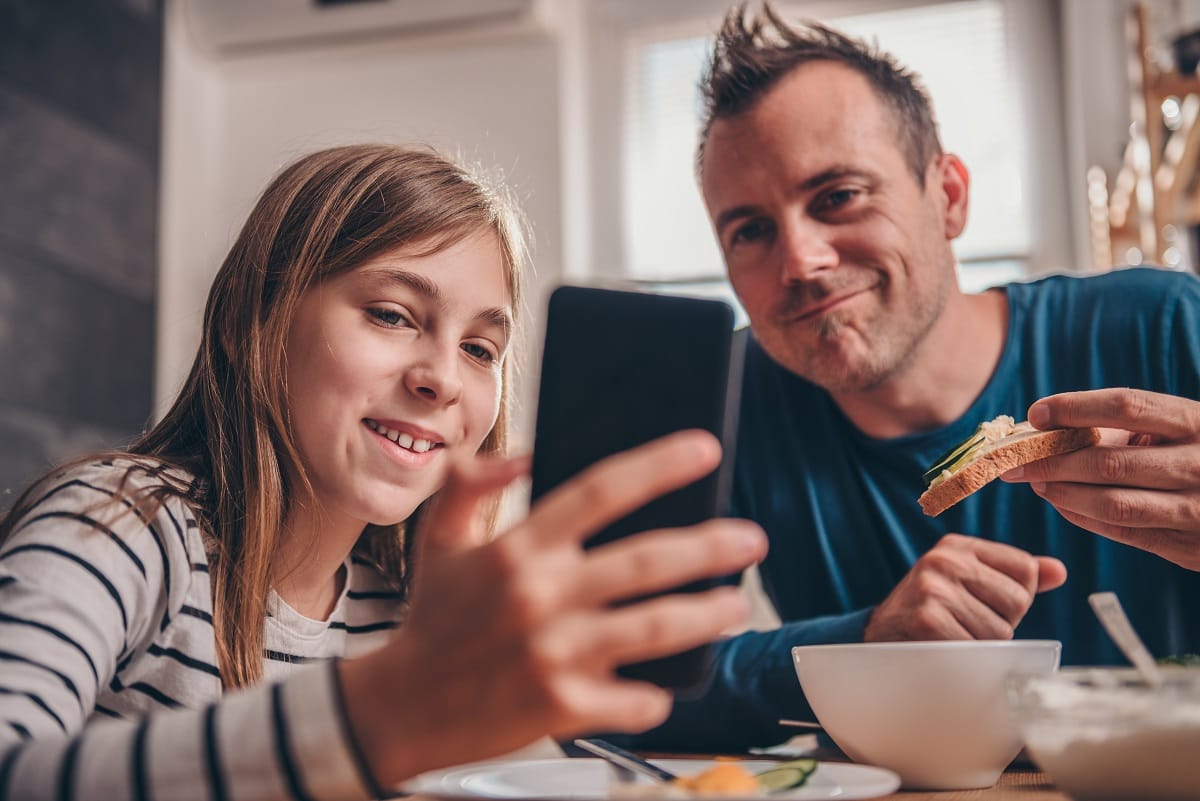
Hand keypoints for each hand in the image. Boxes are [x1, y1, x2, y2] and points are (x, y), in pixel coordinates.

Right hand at [342, 430, 766, 784]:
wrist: (402, 708)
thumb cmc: (432, 622)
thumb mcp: (440, 538)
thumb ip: (473, 483)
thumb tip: (523, 454)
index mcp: (517, 548)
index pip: (601, 490)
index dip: (660, 464)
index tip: (705, 450)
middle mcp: (541, 596)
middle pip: (648, 559)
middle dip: (712, 545)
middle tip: (751, 539)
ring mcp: (554, 653)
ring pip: (657, 626)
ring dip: (708, 614)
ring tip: (736, 604)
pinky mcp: (562, 706)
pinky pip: (636, 698)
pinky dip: (657, 693)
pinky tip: (666, 684)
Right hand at [864, 534, 1066, 640]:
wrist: (879, 638)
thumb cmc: (932, 611)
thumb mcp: (967, 582)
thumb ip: (1012, 576)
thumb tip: (1059, 571)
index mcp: (957, 546)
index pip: (1025, 569)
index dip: (1014, 597)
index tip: (982, 602)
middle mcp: (944, 560)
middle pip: (1017, 601)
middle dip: (1000, 621)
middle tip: (966, 623)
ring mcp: (934, 589)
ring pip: (1001, 630)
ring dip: (983, 643)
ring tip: (954, 635)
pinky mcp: (928, 620)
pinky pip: (978, 648)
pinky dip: (969, 658)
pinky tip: (946, 648)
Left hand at [1000, 388, 1199, 570]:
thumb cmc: (1196, 453)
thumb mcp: (1176, 429)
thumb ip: (1121, 428)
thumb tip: (1044, 429)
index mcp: (1197, 422)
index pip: (1127, 406)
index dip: (1075, 408)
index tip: (1036, 413)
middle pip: (1109, 462)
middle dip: (1051, 462)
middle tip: (1014, 462)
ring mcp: (1198, 510)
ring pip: (1112, 504)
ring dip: (1063, 493)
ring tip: (1035, 482)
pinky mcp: (1190, 548)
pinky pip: (1123, 533)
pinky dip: (1082, 517)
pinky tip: (1061, 502)